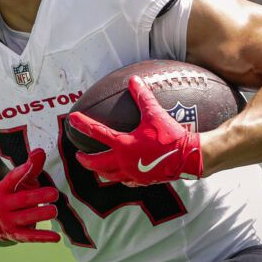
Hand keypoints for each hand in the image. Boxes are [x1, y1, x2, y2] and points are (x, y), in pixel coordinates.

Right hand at [0, 148, 60, 242]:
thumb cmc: (19, 193)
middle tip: (54, 194)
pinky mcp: (16, 235)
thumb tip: (40, 151)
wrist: (4, 219)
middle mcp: (2, 205)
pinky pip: (31, 236)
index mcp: (3, 188)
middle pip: (23, 200)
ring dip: (41, 215)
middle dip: (38, 197)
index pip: (13, 177)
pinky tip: (56, 237)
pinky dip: (44, 237)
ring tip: (54, 211)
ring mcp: (8, 221)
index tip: (36, 160)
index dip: (24, 170)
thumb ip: (33, 167)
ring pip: (26, 218)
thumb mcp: (23, 180)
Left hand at [69, 75, 202, 185]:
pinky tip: (120, 174)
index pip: (97, 132)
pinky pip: (125, 181)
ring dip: (99, 170)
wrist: (189, 157)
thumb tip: (134, 80)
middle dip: (84, 159)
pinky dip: (119, 177)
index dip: (83, 124)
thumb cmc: (171, 135)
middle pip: (96, 163)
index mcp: (124, 145)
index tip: (71, 119)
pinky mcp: (143, 181)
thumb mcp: (155, 113)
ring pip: (109, 175)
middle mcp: (124, 162)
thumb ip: (142, 96)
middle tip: (78, 155)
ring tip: (96, 166)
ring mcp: (132, 174)